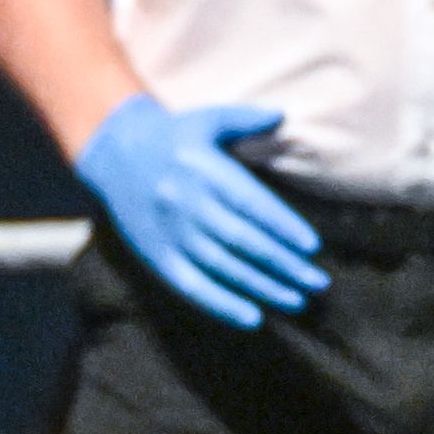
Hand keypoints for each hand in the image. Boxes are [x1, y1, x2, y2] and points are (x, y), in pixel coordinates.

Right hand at [74, 95, 329, 326]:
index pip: (251, 204)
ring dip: (262, 287)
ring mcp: (172, 232)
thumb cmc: (172, 135)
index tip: (312, 247)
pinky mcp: (158, 256)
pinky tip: (252, 318)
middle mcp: (189, 202)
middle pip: (243, 240)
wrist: (115, 152)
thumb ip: (246, 118)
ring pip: (223, 266)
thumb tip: (282, 115)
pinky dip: (222, 304)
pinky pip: (193, 286)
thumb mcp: (207, 118)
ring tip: (297, 300)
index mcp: (205, 169)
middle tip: (318, 283)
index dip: (283, 227)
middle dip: (284, 264)